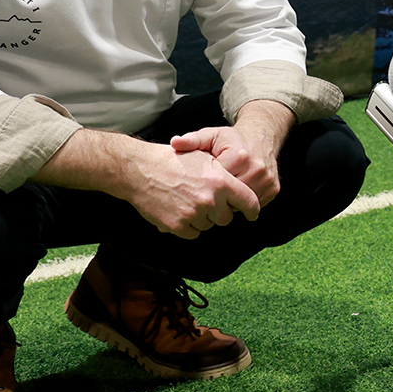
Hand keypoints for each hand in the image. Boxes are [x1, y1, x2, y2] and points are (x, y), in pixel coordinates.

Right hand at [128, 144, 259, 238]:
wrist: (140, 170)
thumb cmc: (173, 160)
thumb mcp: (205, 158)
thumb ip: (225, 175)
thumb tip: (241, 192)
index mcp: (221, 181)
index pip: (249, 202)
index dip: (252, 210)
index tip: (252, 214)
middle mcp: (210, 200)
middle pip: (227, 218)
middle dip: (220, 211)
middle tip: (206, 200)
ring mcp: (193, 214)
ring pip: (209, 225)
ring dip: (202, 217)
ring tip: (187, 200)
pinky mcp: (177, 226)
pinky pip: (192, 233)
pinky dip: (188, 225)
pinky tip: (178, 209)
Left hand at [171, 126, 279, 210]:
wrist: (261, 136)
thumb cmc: (231, 139)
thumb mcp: (211, 136)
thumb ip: (192, 141)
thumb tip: (175, 142)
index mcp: (238, 156)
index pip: (217, 183)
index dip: (206, 185)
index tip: (200, 183)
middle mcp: (256, 168)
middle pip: (230, 197)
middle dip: (218, 197)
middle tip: (209, 192)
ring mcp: (267, 179)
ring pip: (243, 204)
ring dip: (232, 202)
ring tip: (223, 192)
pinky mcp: (274, 188)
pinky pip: (255, 204)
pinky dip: (245, 203)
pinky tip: (237, 193)